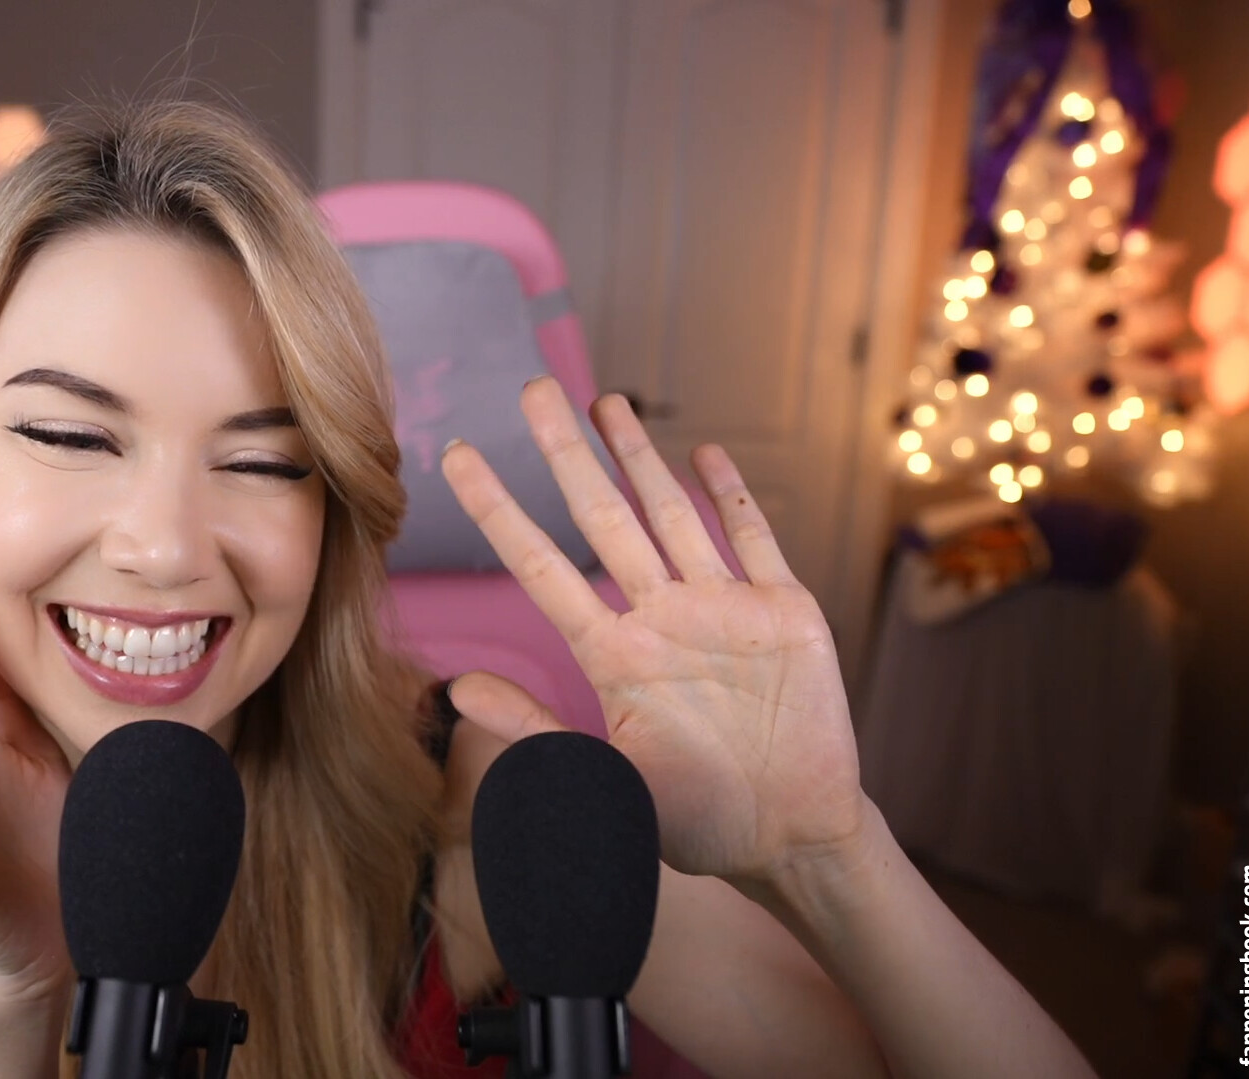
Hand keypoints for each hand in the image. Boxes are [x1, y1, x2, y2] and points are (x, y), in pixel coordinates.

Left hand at [439, 377, 868, 885]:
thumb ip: (536, 731)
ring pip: (672, 513)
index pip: (542, 567)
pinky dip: (732, 494)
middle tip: (533, 388)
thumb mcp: (606, 781)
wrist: (792, 837)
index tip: (459, 457)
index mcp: (614, 655)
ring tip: (606, 402)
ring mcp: (722, 609)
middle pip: (603, 517)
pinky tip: (703, 452)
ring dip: (640, 457)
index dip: (499, 510)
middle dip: (566, 453)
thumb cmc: (695, 819)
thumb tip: (455, 689)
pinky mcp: (785, 612)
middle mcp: (660, 619)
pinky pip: (754, 538)